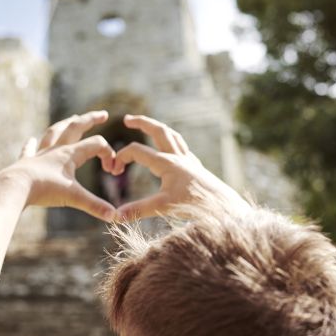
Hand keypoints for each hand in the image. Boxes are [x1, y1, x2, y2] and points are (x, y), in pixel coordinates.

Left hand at [0, 110, 117, 221]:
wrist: (15, 187)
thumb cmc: (44, 189)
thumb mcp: (74, 198)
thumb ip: (95, 206)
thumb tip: (115, 217)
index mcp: (70, 154)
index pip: (95, 145)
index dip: (108, 155)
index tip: (112, 170)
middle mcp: (56, 149)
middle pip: (76, 127)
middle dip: (91, 120)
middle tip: (103, 114)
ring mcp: (40, 154)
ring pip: (55, 132)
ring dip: (66, 124)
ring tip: (73, 118)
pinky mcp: (26, 162)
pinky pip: (30, 149)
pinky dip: (31, 144)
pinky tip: (31, 139)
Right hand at [113, 114, 247, 219]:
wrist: (222, 205)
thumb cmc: (193, 205)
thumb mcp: (163, 207)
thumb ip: (138, 210)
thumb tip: (115, 217)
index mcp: (166, 163)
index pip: (137, 151)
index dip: (121, 157)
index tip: (113, 170)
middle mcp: (177, 156)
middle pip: (158, 130)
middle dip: (142, 122)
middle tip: (127, 119)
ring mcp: (188, 160)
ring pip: (172, 135)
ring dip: (158, 128)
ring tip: (147, 126)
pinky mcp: (196, 166)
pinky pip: (182, 146)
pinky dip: (172, 141)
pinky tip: (170, 147)